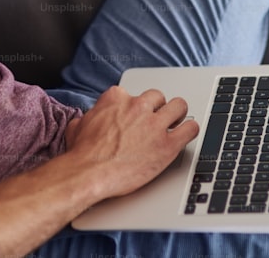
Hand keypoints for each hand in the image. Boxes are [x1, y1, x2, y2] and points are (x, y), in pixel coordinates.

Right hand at [64, 86, 199, 199]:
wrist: (88, 174)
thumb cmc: (81, 154)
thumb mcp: (78, 126)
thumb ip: (89, 118)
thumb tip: (86, 121)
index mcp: (116, 98)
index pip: (133, 94)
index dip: (134, 108)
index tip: (135, 117)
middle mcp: (138, 106)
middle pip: (158, 97)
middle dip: (157, 108)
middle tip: (156, 121)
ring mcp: (154, 124)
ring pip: (179, 106)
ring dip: (177, 114)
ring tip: (175, 124)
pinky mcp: (167, 144)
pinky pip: (190, 129)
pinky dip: (190, 130)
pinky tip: (186, 135)